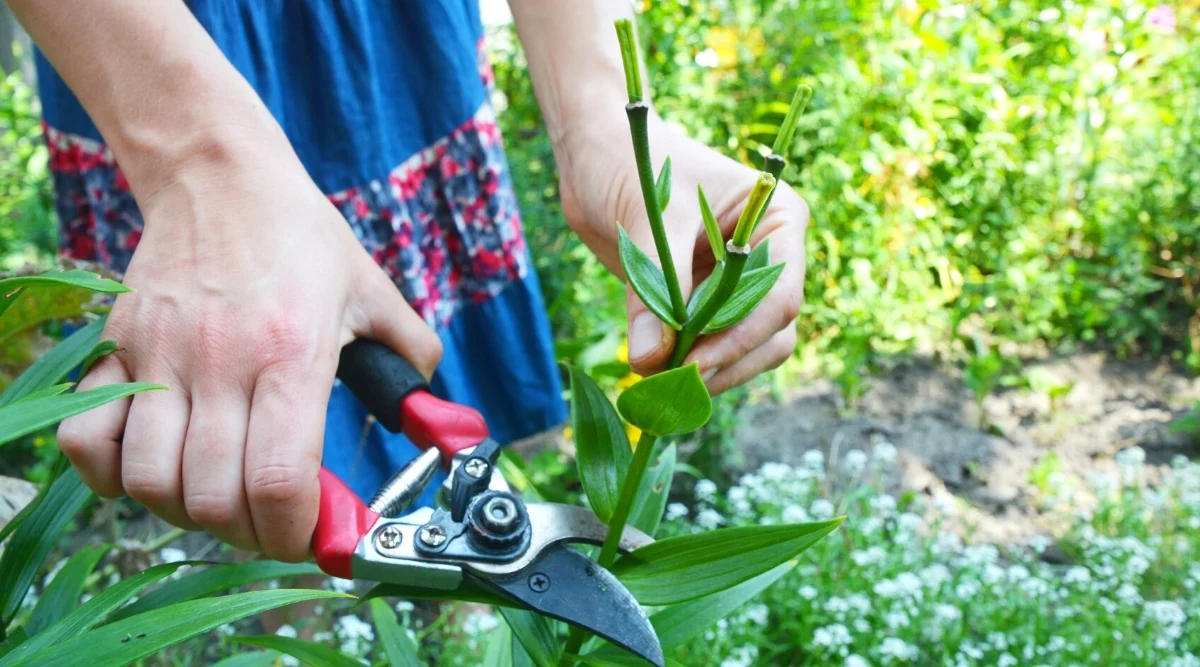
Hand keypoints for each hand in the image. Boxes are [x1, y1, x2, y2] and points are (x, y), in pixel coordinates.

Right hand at [57, 133, 441, 561]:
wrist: (221, 176)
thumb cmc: (301, 238)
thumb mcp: (372, 293)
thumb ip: (412, 361)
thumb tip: (443, 423)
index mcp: (292, 355)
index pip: (280, 482)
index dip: (296, 535)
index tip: (313, 539)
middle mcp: (220, 363)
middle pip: (213, 498)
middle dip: (250, 533)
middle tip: (272, 521)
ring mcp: (159, 357)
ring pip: (150, 482)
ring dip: (187, 511)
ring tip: (220, 495)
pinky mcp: (116, 349)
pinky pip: (88, 442)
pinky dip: (113, 477)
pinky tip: (156, 466)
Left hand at [557, 113, 808, 393]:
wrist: (596, 153)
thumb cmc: (632, 161)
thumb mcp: (647, 217)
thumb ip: (653, 288)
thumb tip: (651, 359)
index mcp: (778, 221)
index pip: (779, 294)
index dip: (740, 337)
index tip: (693, 364)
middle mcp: (768, 257)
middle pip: (771, 334)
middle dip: (726, 362)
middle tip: (672, 384)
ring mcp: (738, 284)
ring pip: (745, 351)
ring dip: (707, 372)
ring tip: (659, 384)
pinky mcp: (703, 303)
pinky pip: (708, 348)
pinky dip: (685, 366)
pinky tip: (654, 374)